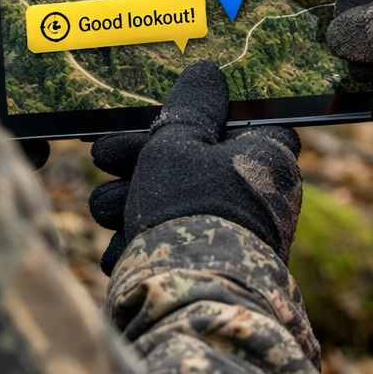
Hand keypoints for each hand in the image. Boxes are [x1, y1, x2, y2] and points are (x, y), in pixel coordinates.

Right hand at [89, 61, 302, 274]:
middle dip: (143, 160)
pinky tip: (118, 246)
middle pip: (197, 160)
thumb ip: (189, 106)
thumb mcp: (179, 142)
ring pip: (179, 200)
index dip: (194, 114)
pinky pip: (177, 239)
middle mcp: (262, 195)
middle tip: (104, 156)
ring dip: (135, 199)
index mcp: (268, 156)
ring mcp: (241, 233)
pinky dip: (145, 238)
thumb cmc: (189, 209)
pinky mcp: (216, 266)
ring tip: (106, 209)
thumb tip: (206, 72)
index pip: (238, 118)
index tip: (156, 116)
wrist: (186, 301)